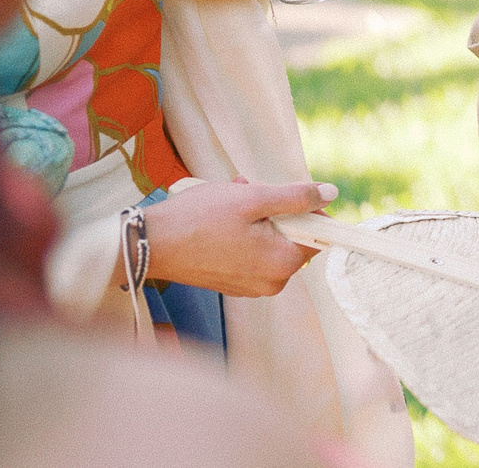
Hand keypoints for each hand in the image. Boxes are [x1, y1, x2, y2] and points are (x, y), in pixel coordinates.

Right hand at [142, 179, 333, 297]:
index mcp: (282, 265)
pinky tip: (220, 216)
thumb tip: (331, 194)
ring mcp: (249, 286)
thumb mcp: (254, 198)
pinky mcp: (231, 283)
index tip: (280, 195)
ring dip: (256, 216)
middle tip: (248, 191)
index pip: (317, 234)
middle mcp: (271, 283)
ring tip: (230, 199)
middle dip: (275, 210)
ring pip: (269, 241)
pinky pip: (250, 252)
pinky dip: (242, 232)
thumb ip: (297, 198)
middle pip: (292, 236)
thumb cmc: (199, 219)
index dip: (305, 208)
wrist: (147, 245)